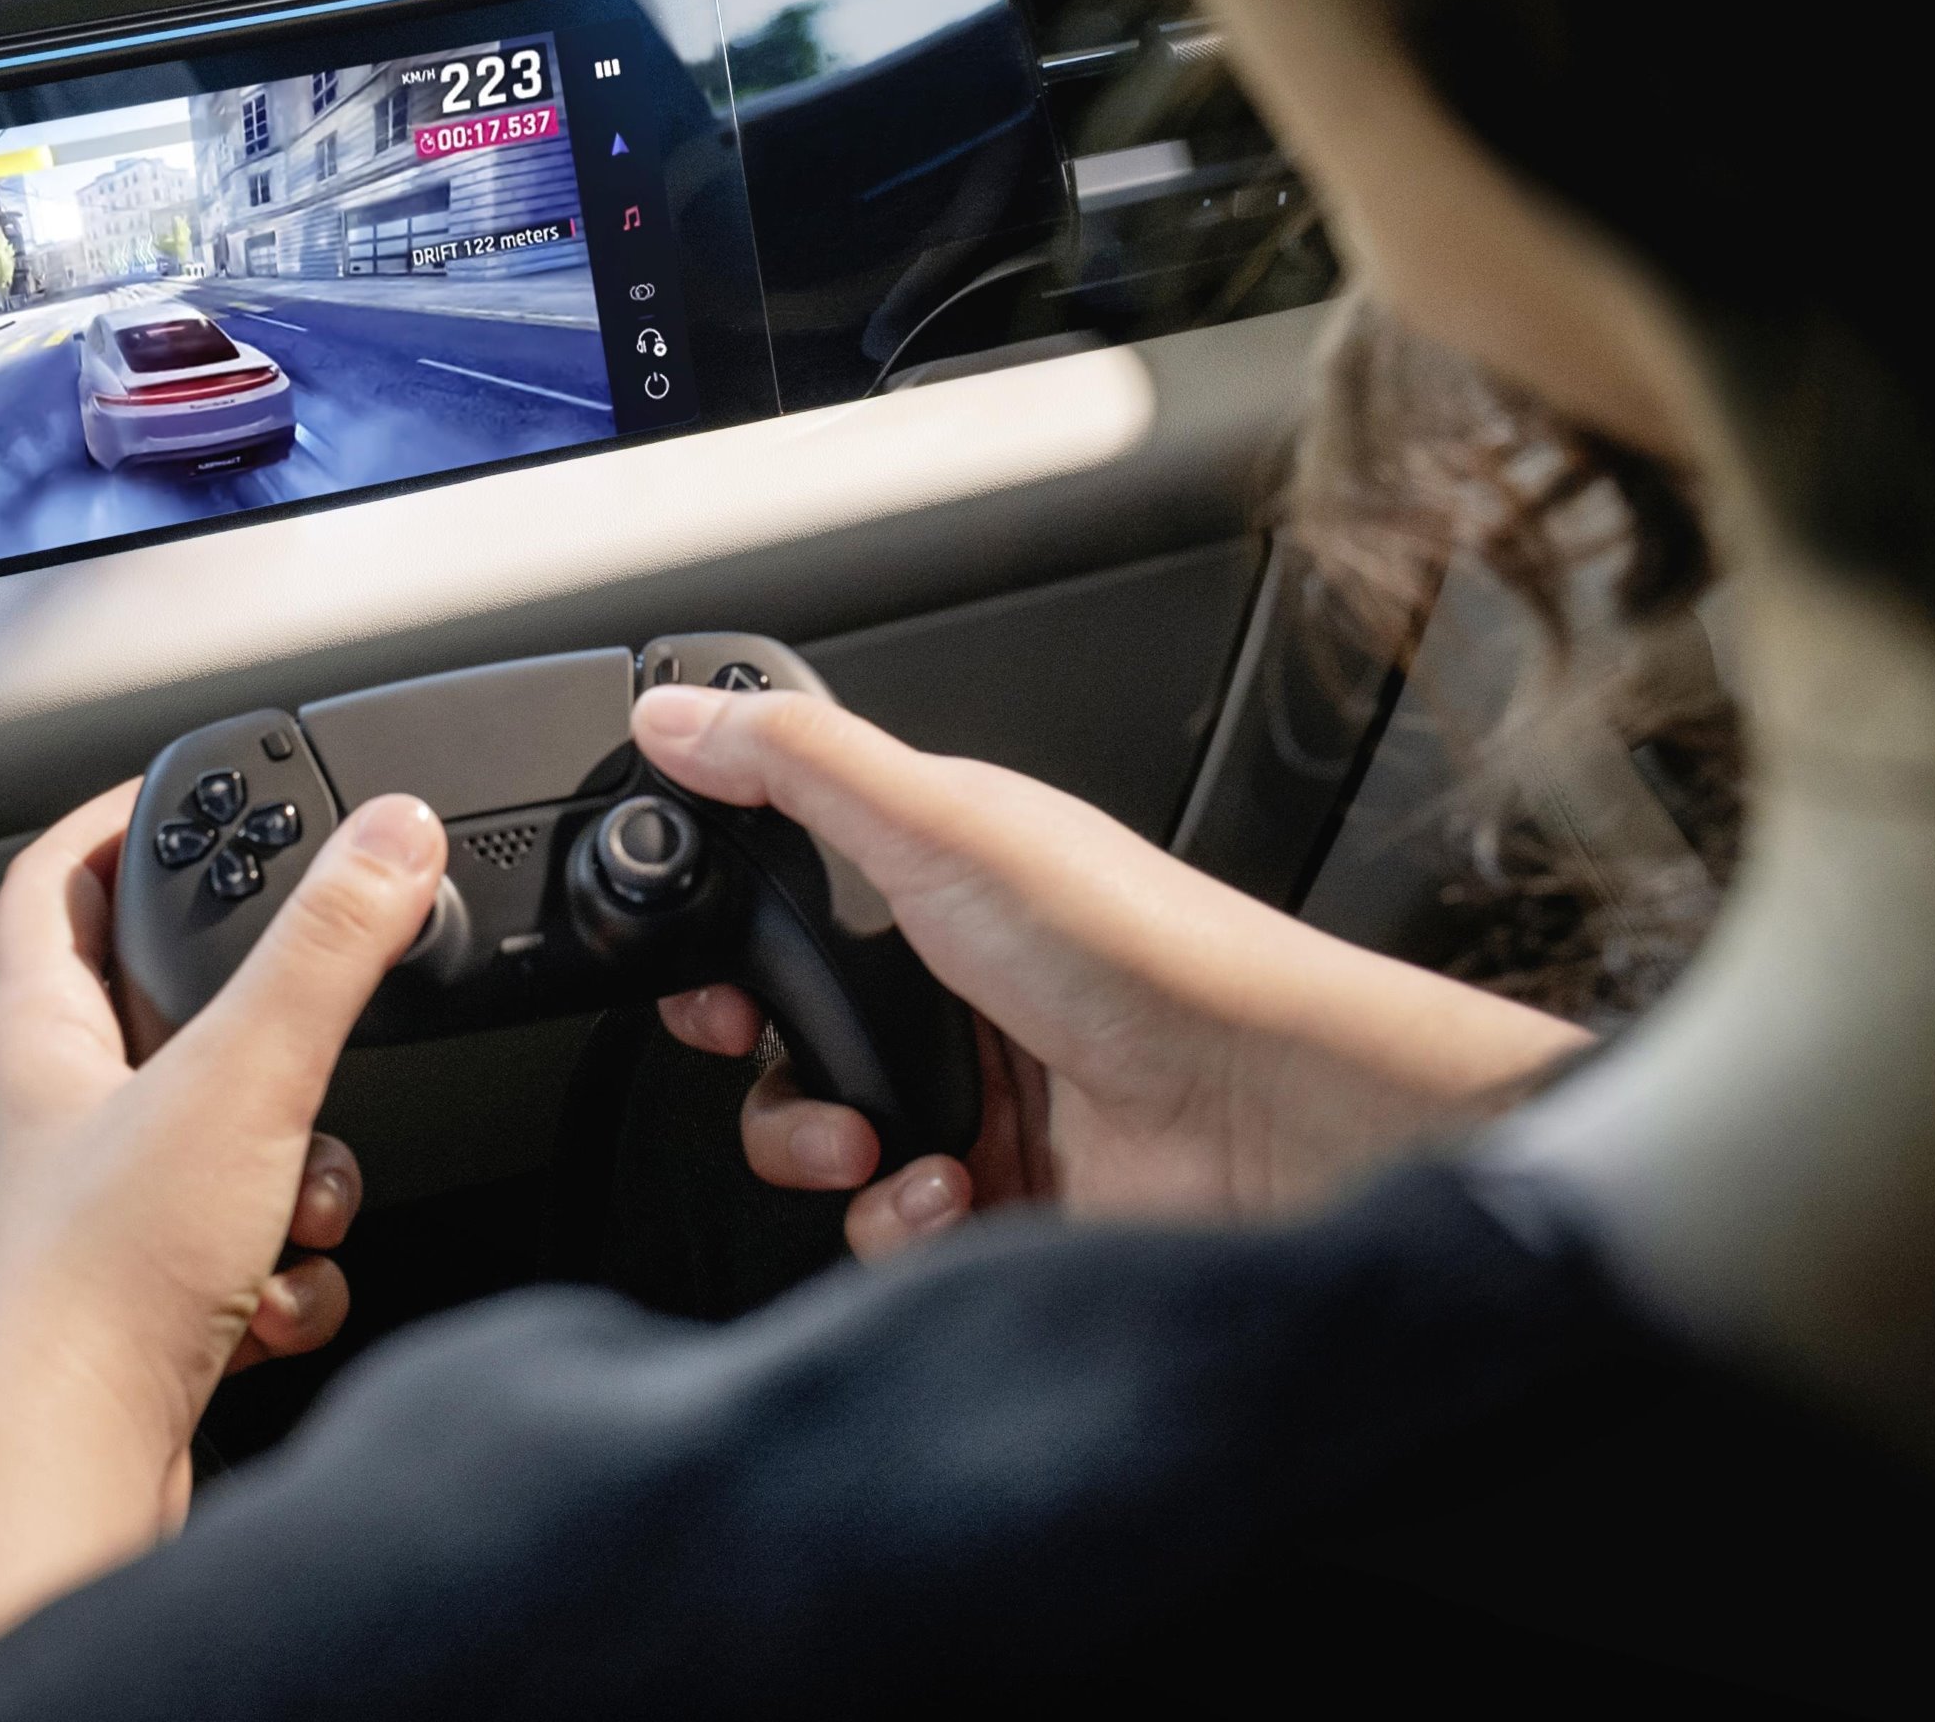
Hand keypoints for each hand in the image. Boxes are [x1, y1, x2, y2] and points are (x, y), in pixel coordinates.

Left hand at [0, 781, 445, 1721]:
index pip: (58, 879)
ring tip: (292, 1212)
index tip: (195, 798)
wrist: (60, 1475)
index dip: (121, 823)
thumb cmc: (94, 1286)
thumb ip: (326, 953)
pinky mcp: (135, 1313)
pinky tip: (271, 1307)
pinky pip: (236, 1262)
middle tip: (310, 1044)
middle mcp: (45, 1122)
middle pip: (161, 1019)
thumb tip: (391, 835)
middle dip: (263, 1038)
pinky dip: (280, 1282)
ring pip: (220, 1149)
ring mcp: (87, 1222)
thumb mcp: (240, 1079)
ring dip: (293, 1179)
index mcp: (31, 1035)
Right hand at [637, 681, 1587, 1260]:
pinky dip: (899, 1220)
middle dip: (765, 1067)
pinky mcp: (1000, 1192)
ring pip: (826, 1139)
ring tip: (882, 1147)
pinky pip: (887, 1225)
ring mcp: (976, 1093)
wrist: (1258, 1110)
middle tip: (771, 1060)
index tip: (706, 974)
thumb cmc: (1139, 950)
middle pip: (788, 1036)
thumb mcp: (940, 822)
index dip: (728, 942)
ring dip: (828, 1152)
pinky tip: (949, 1190)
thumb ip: (795, 763)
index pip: (788, 902)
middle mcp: (953, 985)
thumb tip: (677, 710)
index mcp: (938, 876)